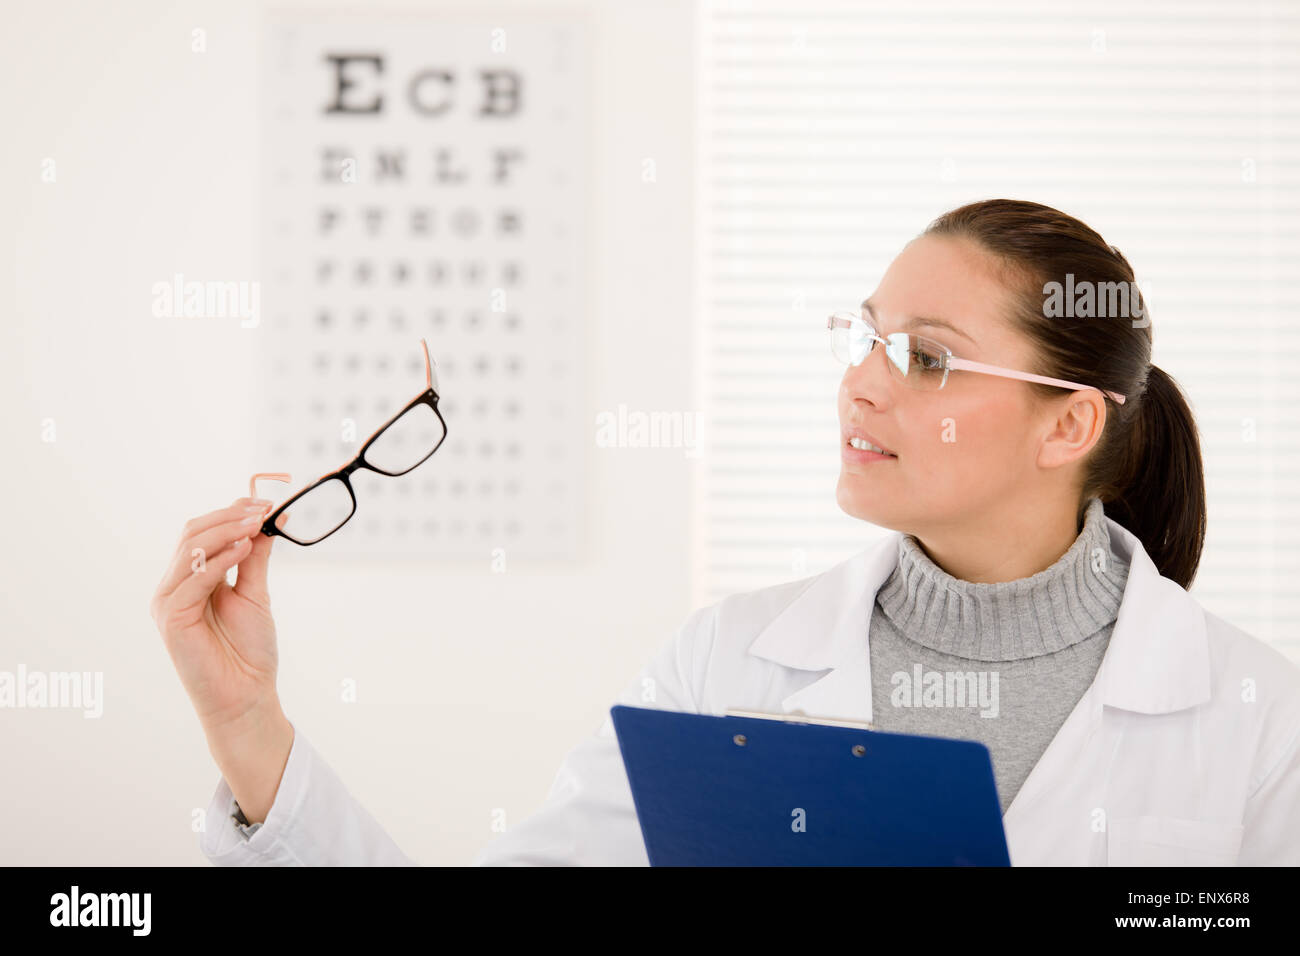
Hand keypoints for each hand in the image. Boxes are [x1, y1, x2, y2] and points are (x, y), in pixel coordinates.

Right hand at [150, 497, 289, 747]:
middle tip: (263, 509)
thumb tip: (268, 519)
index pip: (202, 533)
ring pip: (190, 549)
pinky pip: (193, 579)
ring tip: (257, 523)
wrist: (246, 695)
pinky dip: (219, 559)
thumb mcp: (255, 593)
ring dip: (226, 531)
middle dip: (229, 517)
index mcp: (191, 580)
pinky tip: (244, 548)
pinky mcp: (170, 618)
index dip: (230, 513)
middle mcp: (174, 587)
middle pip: (193, 535)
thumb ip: (254, 558)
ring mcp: (168, 602)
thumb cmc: (249, 650)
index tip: (264, 502)